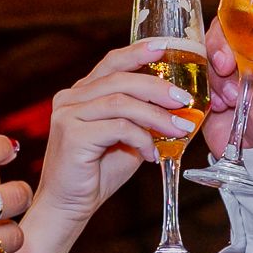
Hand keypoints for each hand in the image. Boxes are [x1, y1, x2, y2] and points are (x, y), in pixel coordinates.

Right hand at [34, 43, 201, 226]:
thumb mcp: (126, 140)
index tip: (166, 46)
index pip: (112, 62)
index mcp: (81, 94)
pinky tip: (151, 154)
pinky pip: (118, 127)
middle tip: (184, 99)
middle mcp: (70, 98)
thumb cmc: (96, 174)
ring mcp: (68, 114)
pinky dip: (141, 138)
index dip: (139, 51)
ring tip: (179, 127)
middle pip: (120, 79)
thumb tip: (178, 109)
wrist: (68, 206)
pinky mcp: (72, 134)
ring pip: (121, 102)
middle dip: (158, 87)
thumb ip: (142, 120)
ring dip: (156, 115)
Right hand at [201, 0, 252, 156]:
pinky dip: (208, 85)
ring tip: (230, 93)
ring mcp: (234, 65)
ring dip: (216, 69)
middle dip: (221, 40)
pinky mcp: (215, 83)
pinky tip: (222, 103)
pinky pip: (199, 69)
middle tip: (228, 65)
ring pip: (210, 45)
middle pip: (226, 20)